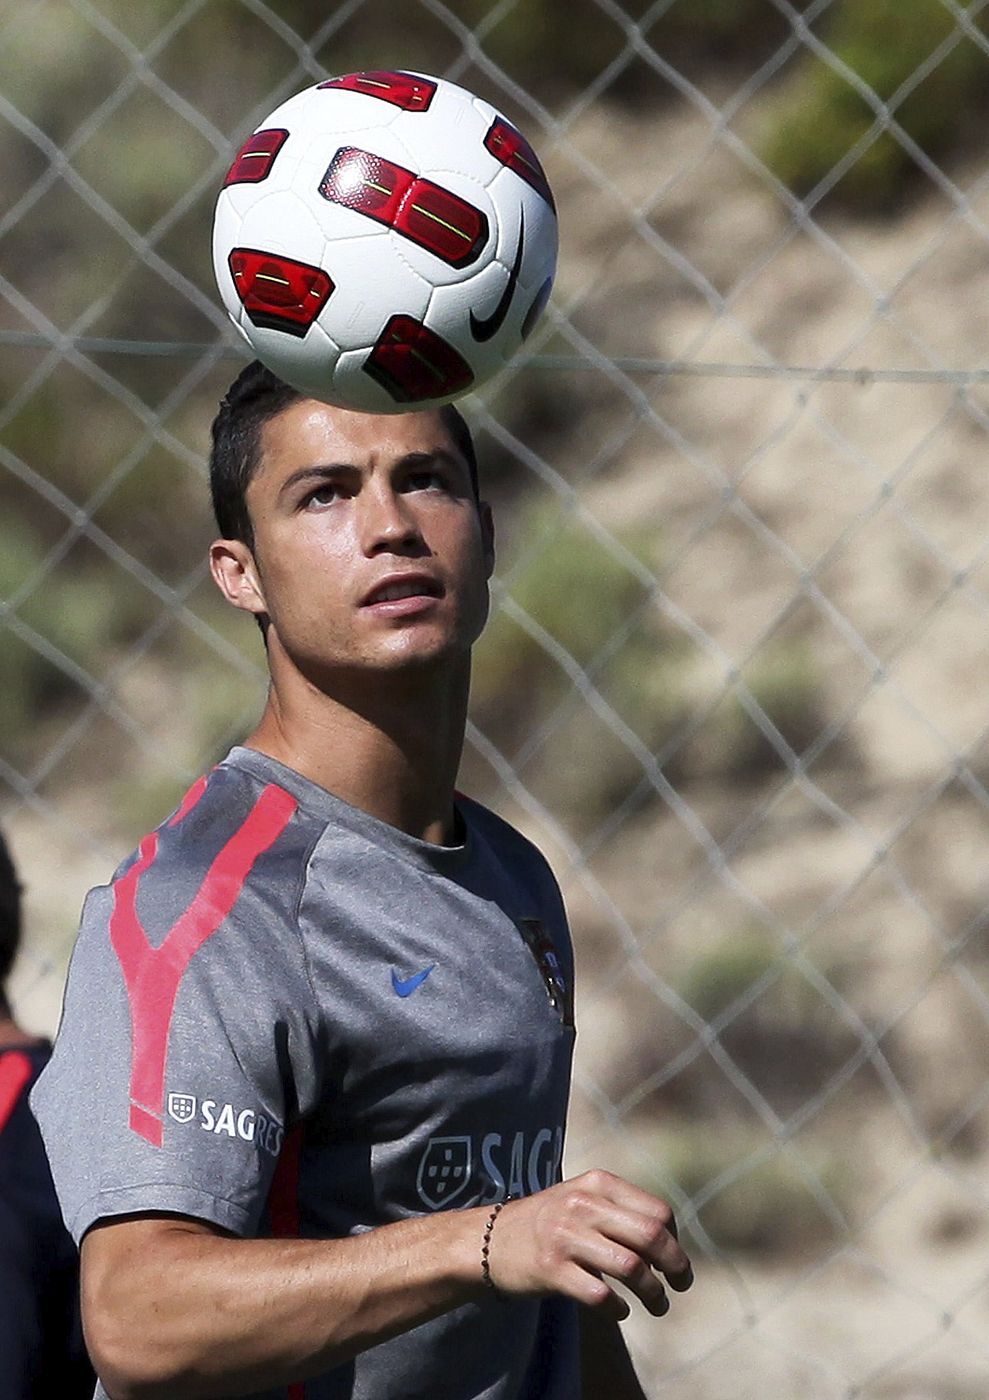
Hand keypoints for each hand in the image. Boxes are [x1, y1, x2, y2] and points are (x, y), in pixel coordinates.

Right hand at [485, 1169, 692, 1320]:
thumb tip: (669, 1239)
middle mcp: (583, 1205)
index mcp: (597, 1183)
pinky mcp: (551, 1270)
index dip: (675, 1240)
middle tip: (681, 1284)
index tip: (673, 1259)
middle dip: (676, 1266)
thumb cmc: (547, 1222)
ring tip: (658, 1305)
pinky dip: (618, 1308)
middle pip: (651, 1237)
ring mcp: (566, 1237)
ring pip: (632, 1268)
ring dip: (653, 1294)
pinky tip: (619, 1311)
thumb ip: (619, 1209)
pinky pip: (600, 1295)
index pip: (658, 1212)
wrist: (487, 1239)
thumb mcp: (582, 1198)